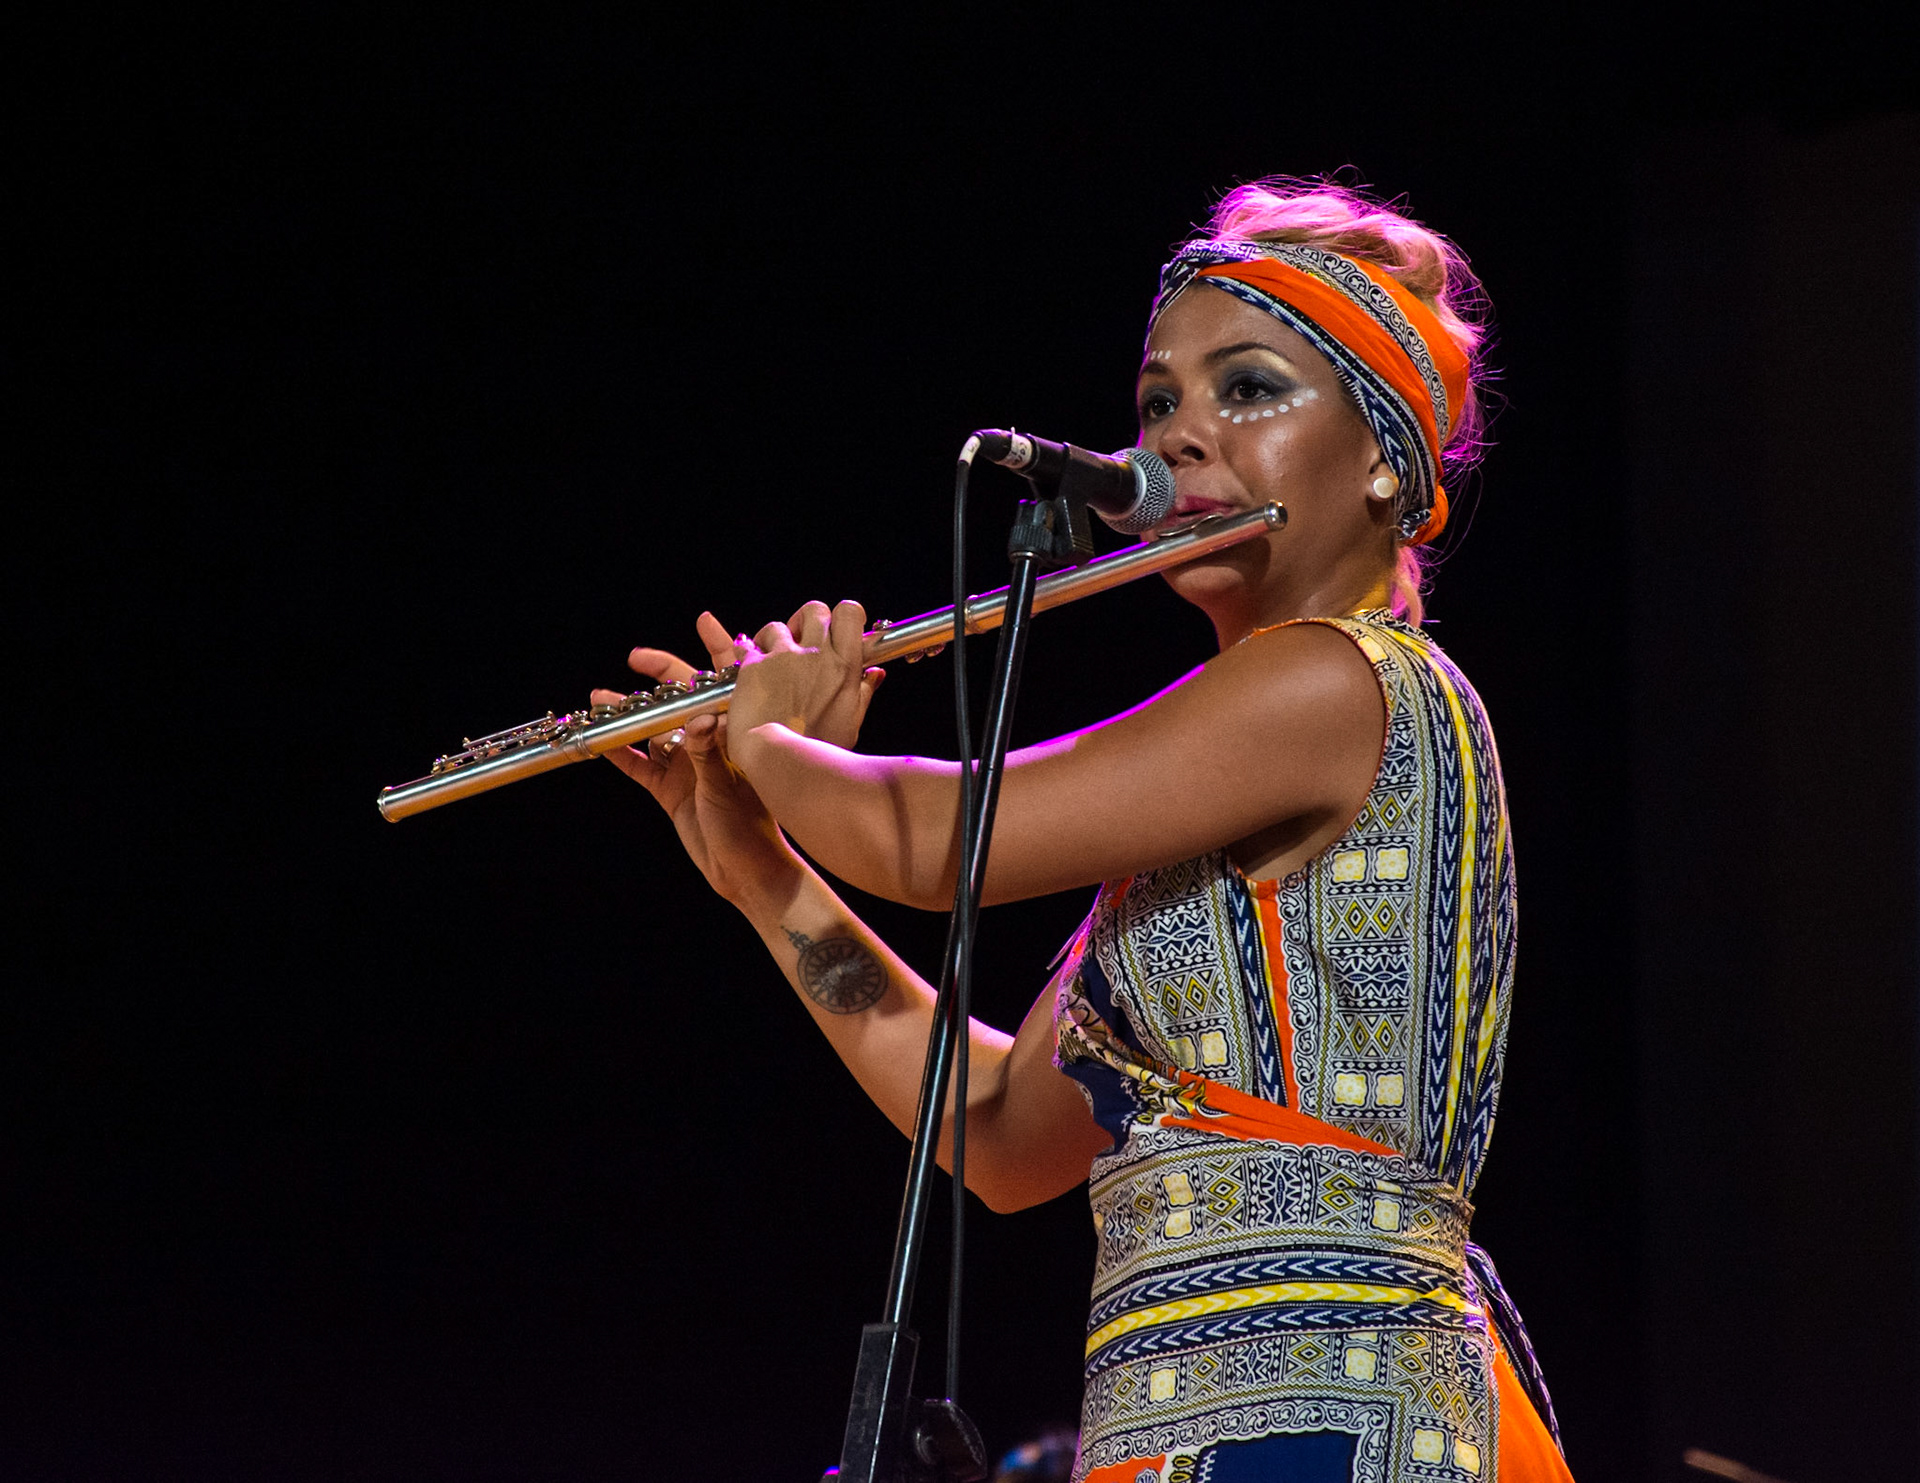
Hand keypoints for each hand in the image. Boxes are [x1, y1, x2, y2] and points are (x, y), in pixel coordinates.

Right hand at [592, 617, 799, 908]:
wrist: (747, 873)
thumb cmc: (754, 828)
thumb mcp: (729, 788)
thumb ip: (710, 754)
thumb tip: (698, 720)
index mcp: (735, 735)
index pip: (727, 684)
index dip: (719, 650)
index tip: (703, 622)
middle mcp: (711, 744)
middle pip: (680, 700)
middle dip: (660, 675)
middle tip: (634, 656)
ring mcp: (688, 767)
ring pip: (653, 731)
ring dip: (628, 715)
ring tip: (599, 697)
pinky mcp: (669, 792)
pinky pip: (640, 767)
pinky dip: (620, 754)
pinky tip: (597, 741)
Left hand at [727, 598, 887, 752]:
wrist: (779, 761)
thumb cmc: (817, 749)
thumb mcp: (850, 721)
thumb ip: (863, 692)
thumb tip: (875, 673)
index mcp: (844, 667)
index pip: (849, 612)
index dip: (842, 614)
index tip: (835, 627)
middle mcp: (816, 656)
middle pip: (813, 609)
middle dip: (804, 621)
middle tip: (799, 639)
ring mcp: (784, 658)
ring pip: (777, 625)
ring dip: (772, 637)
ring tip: (769, 657)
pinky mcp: (754, 666)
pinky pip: (748, 647)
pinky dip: (748, 655)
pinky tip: (749, 672)